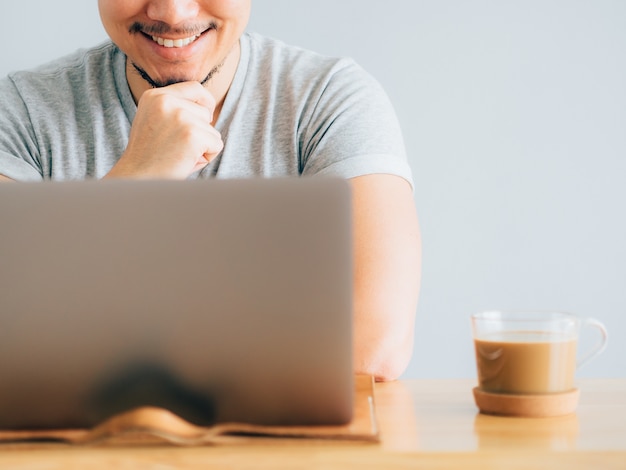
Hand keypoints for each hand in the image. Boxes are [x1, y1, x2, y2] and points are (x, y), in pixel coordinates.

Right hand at [107, 82, 223, 178]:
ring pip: (212, 130)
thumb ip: (177, 112)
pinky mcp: (192, 134)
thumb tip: (209, 108)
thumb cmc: (149, 158)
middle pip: (206, 112)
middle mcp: (166, 101)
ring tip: (179, 156)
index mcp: (155, 96)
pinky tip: (186, 162)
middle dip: (200, 132)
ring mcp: (180, 117)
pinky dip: (207, 157)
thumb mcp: (157, 123)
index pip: (194, 88)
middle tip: (177, 148)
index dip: (205, 102)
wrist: (136, 180)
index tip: (206, 115)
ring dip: (202, 147)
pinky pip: (216, 145)